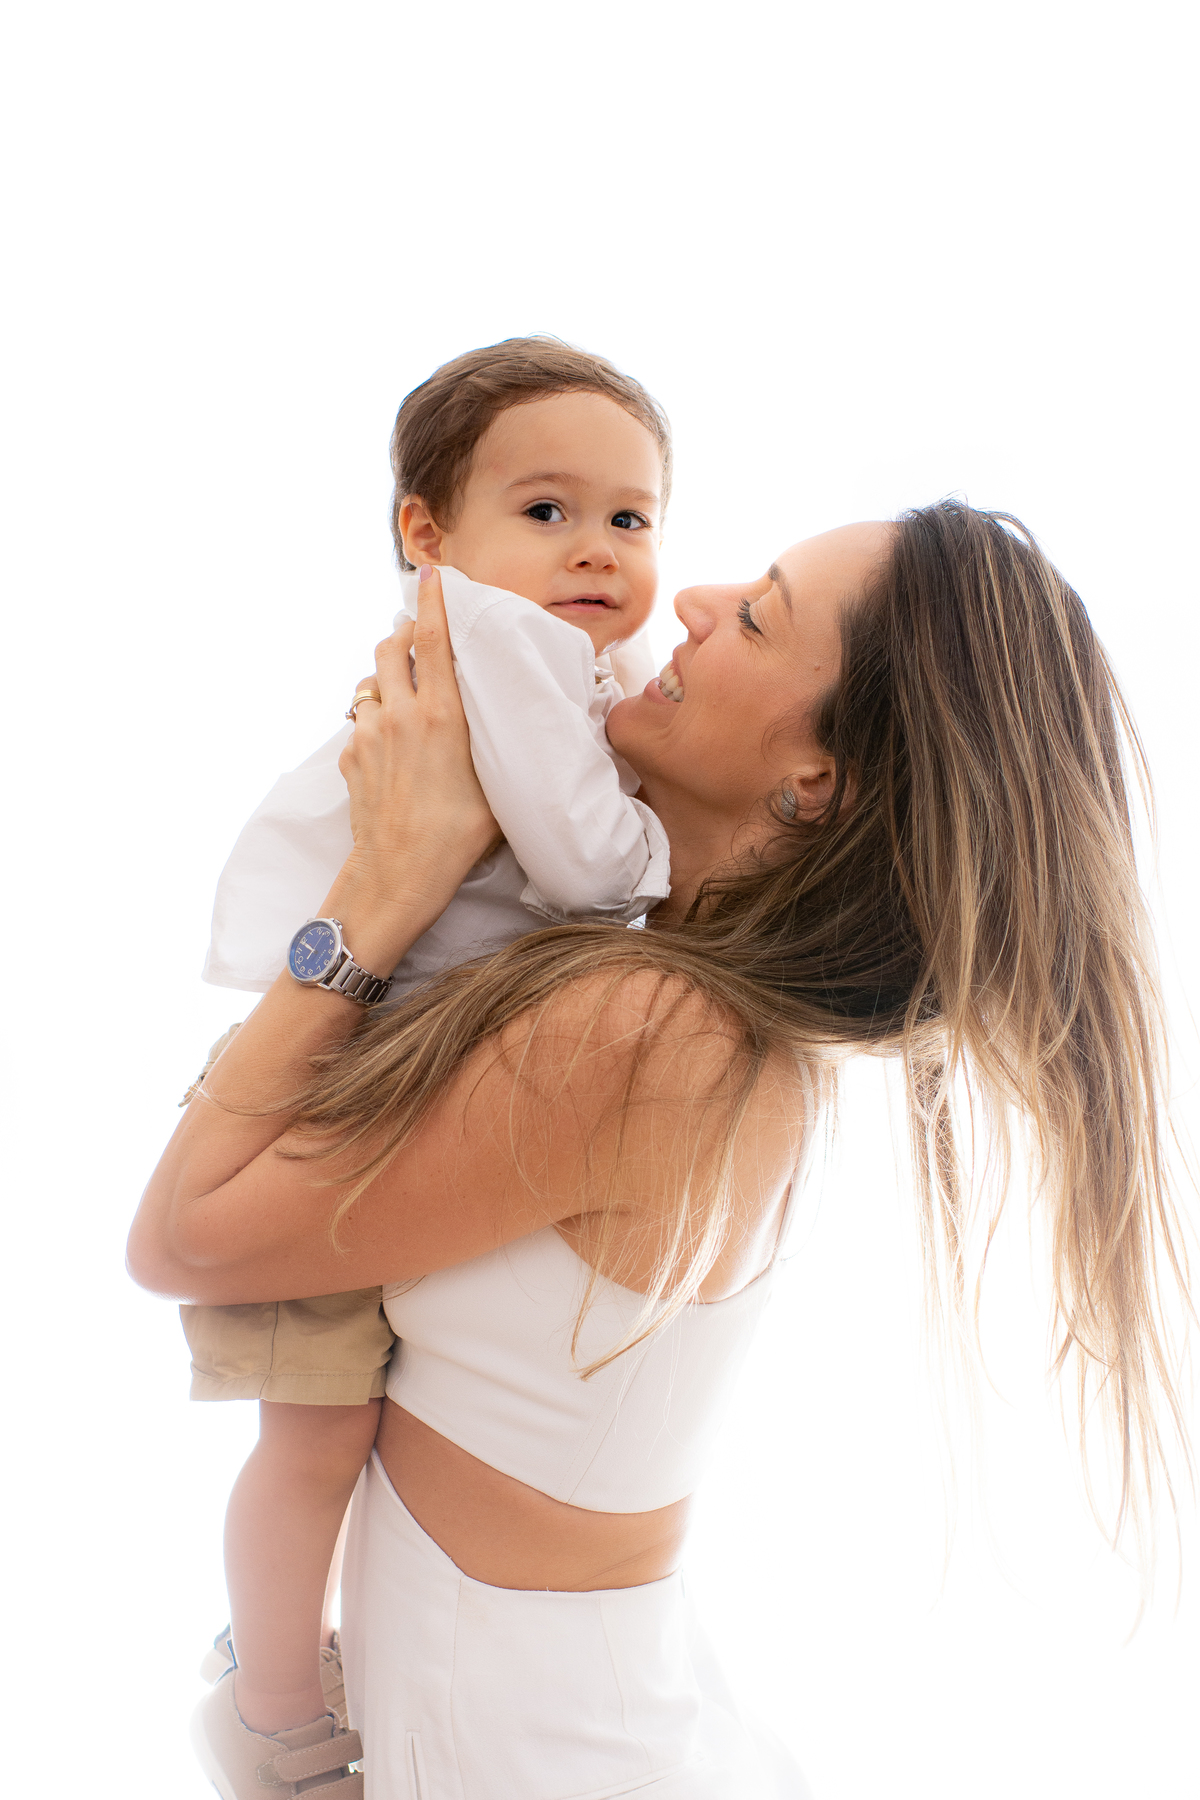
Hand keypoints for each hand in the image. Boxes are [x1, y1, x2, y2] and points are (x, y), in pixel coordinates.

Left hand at [331, 567, 500, 962]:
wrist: (398, 875)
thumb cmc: (460, 837)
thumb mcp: (497, 783)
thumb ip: (498, 742)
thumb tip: (522, 724)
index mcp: (443, 715)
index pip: (431, 638)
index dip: (433, 600)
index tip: (434, 575)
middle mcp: (401, 715)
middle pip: (389, 647)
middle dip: (401, 635)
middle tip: (417, 639)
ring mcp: (369, 734)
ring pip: (370, 683)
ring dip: (386, 679)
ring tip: (405, 695)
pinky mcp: (349, 757)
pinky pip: (361, 723)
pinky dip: (375, 722)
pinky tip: (393, 745)